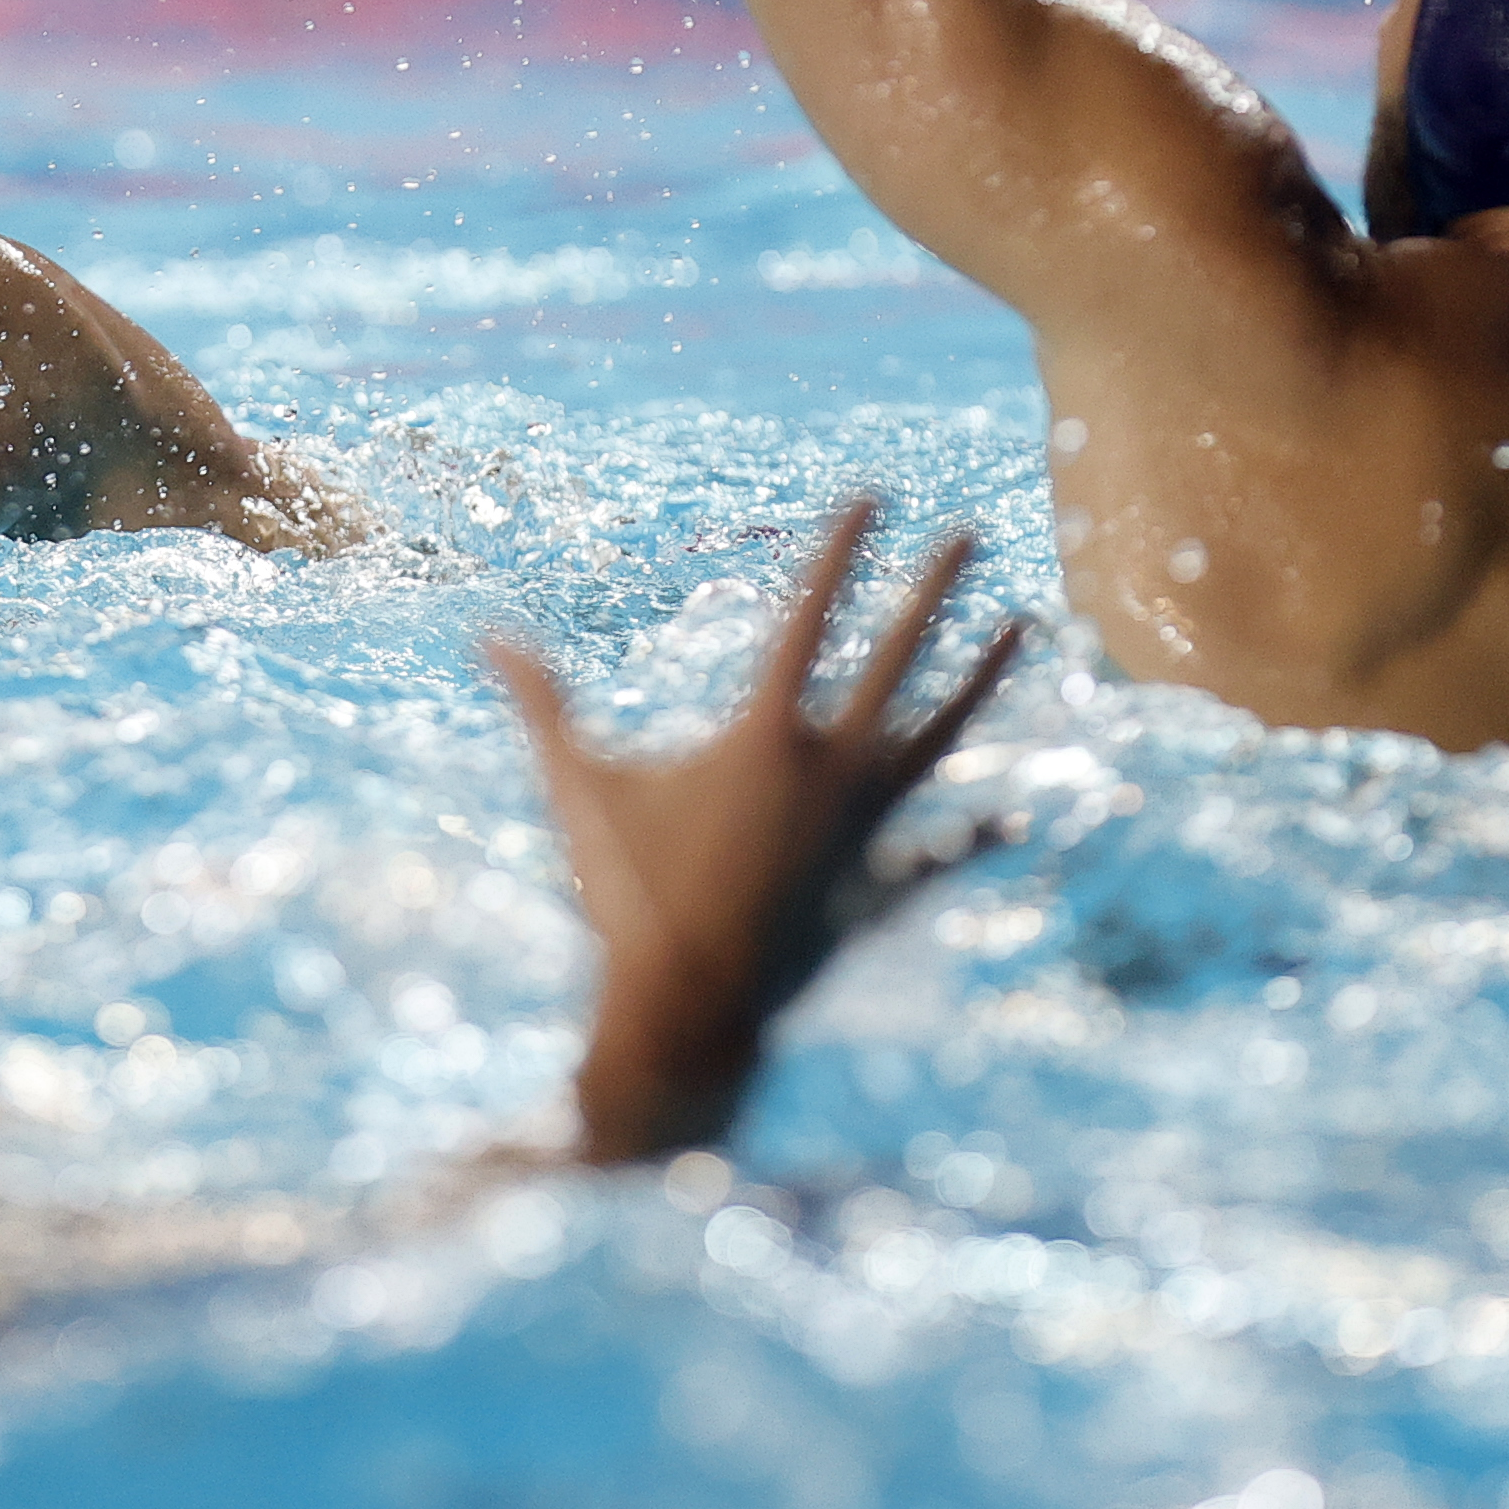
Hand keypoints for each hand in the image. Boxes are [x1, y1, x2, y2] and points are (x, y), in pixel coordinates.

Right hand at [491, 500, 1027, 1160]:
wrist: (686, 1013)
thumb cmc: (627, 896)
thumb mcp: (579, 788)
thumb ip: (539, 704)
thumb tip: (484, 633)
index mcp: (767, 734)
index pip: (812, 617)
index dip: (842, 551)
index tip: (874, 495)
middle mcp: (832, 770)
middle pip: (898, 660)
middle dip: (932, 591)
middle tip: (971, 535)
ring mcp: (865, 831)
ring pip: (938, 738)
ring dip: (979, 681)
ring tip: (1024, 630)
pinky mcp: (877, 889)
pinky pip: (935, 854)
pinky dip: (971, 837)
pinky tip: (1011, 820)